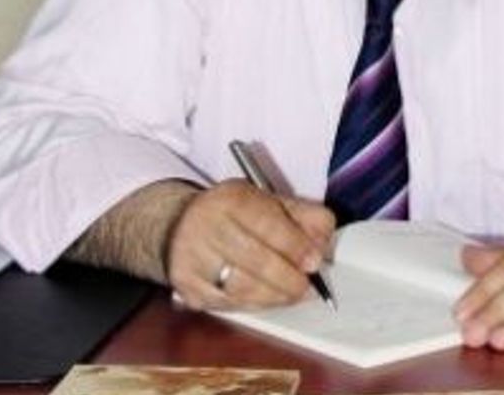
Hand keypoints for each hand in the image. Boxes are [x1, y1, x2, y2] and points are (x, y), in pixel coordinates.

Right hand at [165, 179, 334, 310]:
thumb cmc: (234, 214)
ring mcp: (193, 259)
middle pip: (255, 260)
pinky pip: (229, 304)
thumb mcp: (270, 201)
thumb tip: (324, 244)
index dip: (295, 246)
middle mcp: (206, 226)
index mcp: (231, 199)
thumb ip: (304, 216)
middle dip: (289, 277)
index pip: (267, 223)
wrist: (179, 225)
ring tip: (293, 293)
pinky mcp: (189, 287)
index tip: (315, 261)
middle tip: (308, 286)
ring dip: (276, 295)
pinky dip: (256, 304)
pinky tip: (269, 298)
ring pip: (242, 287)